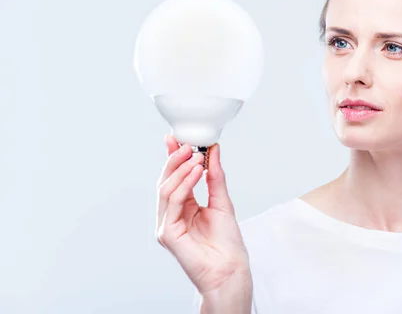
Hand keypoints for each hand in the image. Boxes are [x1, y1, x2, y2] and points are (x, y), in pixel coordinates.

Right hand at [156, 135, 251, 302]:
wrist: (231, 268)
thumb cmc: (227, 242)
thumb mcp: (222, 201)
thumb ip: (214, 176)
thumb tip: (213, 151)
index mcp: (182, 207)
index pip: (173, 177)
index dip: (171, 157)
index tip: (175, 138)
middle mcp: (171, 215)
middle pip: (165, 181)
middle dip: (174, 160)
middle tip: (187, 145)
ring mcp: (167, 224)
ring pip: (166, 189)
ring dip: (180, 169)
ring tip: (196, 156)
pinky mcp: (167, 233)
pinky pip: (172, 202)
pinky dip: (183, 184)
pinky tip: (195, 172)